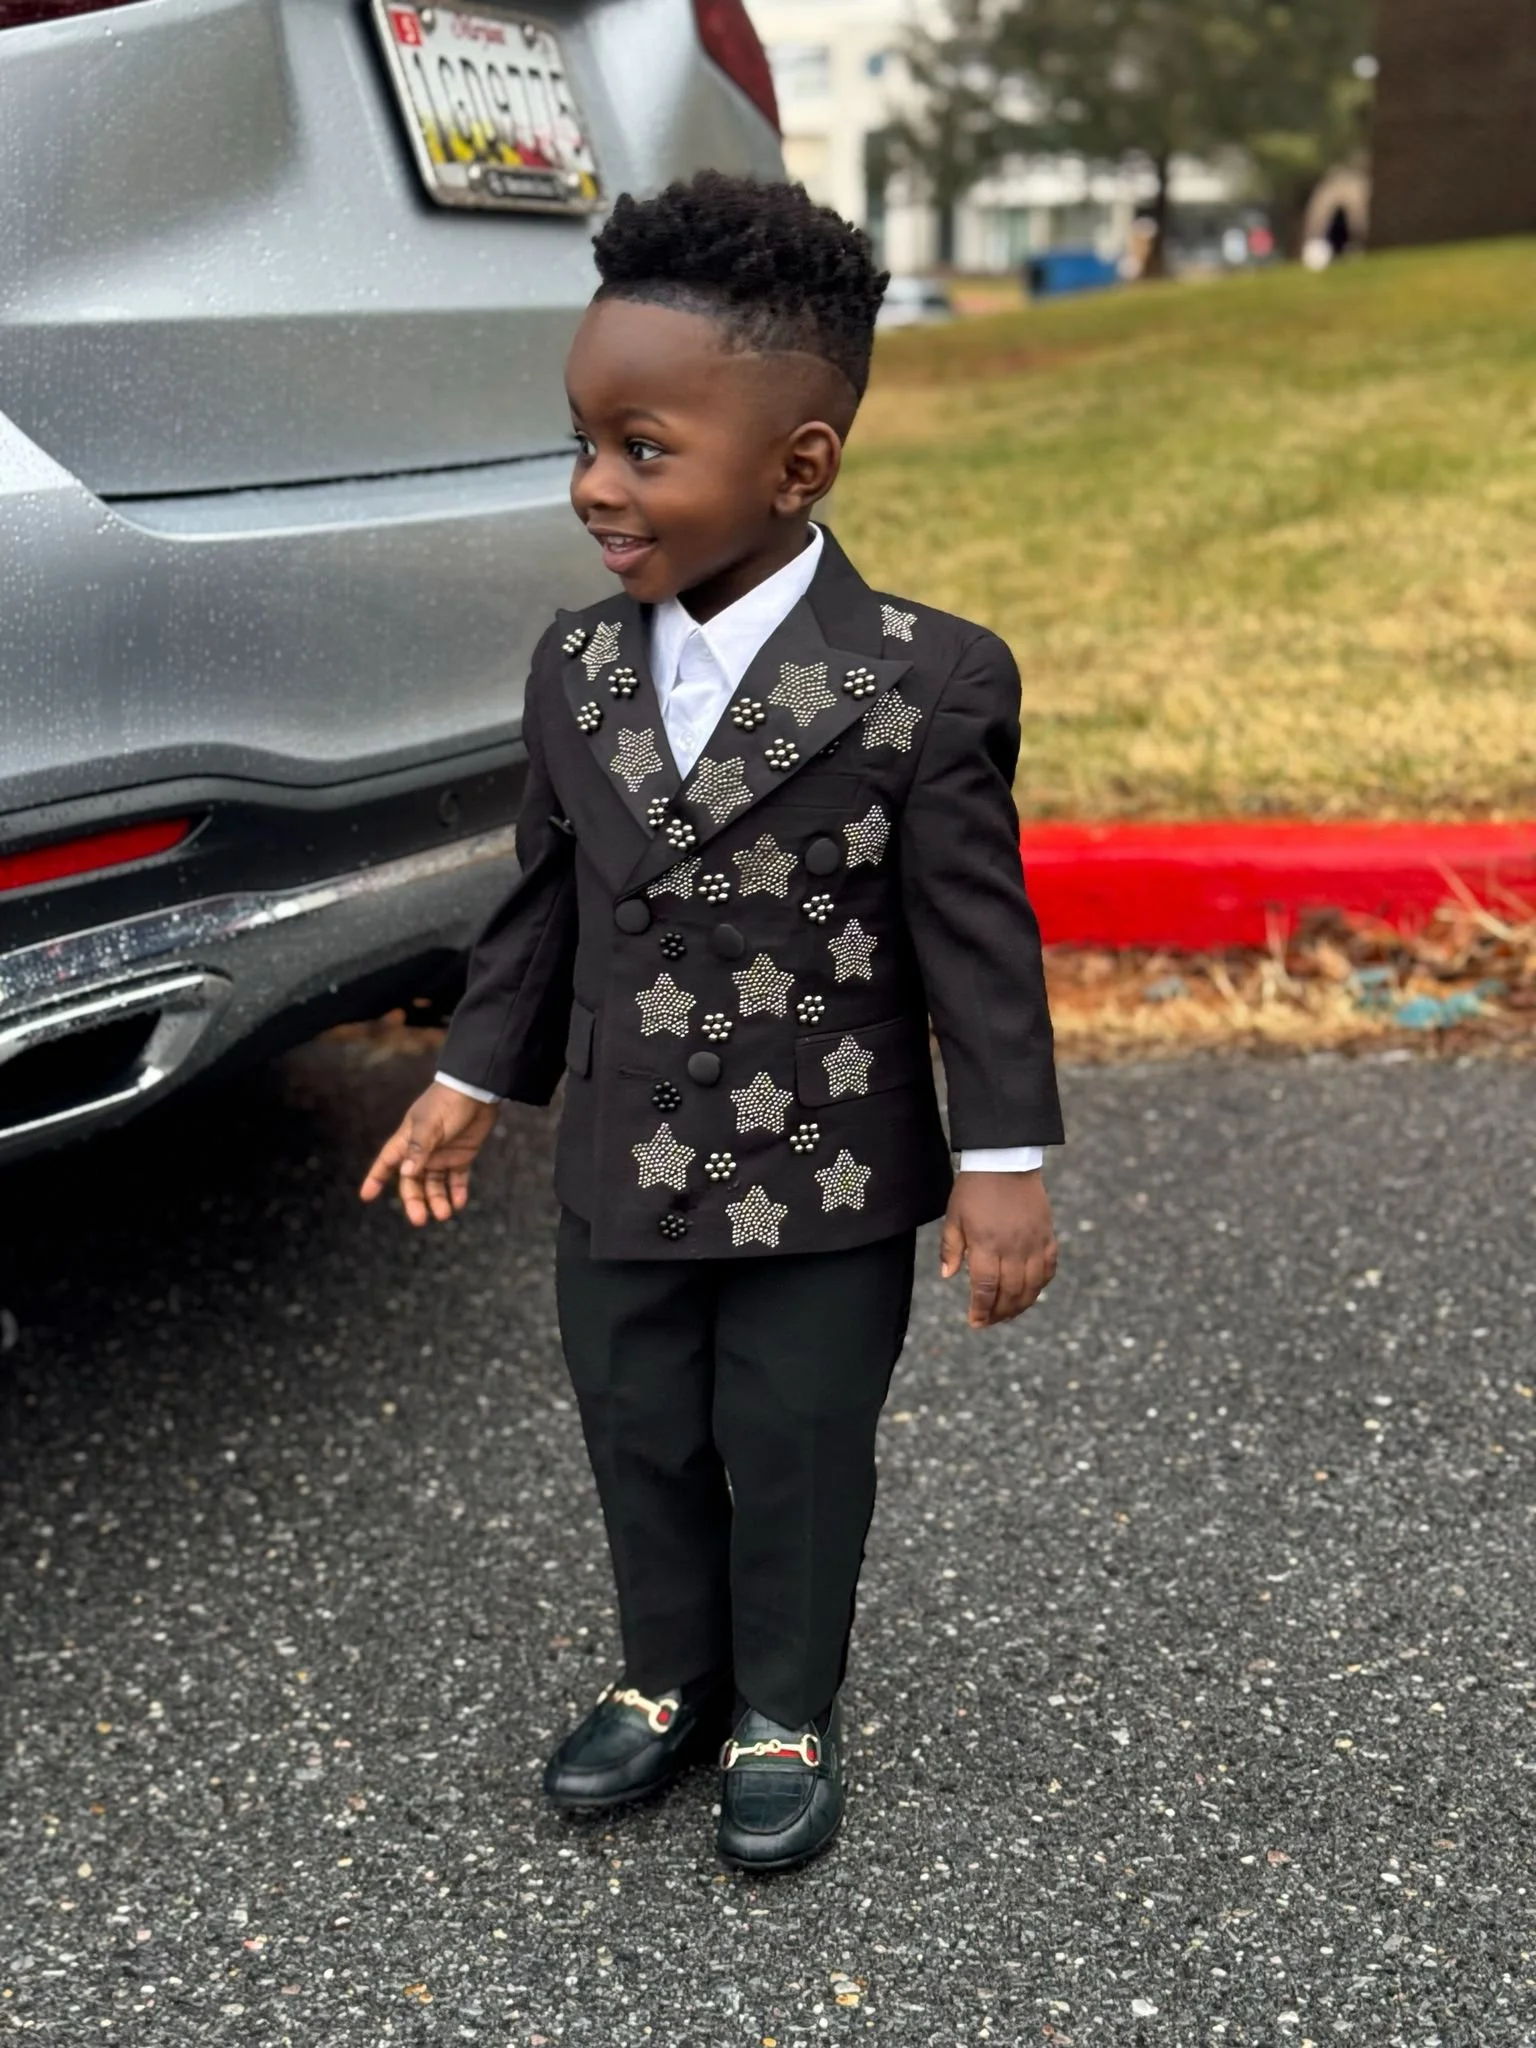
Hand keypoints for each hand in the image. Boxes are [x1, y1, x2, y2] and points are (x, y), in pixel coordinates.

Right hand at [359, 1081, 499, 1225]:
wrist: (477, 1090)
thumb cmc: (448, 1103)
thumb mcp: (430, 1125)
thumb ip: (419, 1149)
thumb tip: (406, 1174)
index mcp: (408, 1140)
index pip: (387, 1162)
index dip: (376, 1178)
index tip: (366, 1196)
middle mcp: (423, 1151)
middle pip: (412, 1181)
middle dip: (415, 1201)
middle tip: (421, 1220)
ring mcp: (442, 1154)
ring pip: (435, 1184)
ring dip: (438, 1199)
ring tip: (445, 1214)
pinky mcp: (462, 1155)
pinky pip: (457, 1179)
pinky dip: (457, 1192)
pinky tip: (459, 1203)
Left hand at [939, 1170, 1057, 1326]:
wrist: (1005, 1160)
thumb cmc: (975, 1188)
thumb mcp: (954, 1216)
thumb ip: (951, 1247)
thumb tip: (948, 1275)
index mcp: (986, 1244)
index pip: (986, 1288)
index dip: (981, 1309)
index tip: (975, 1321)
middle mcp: (1013, 1247)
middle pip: (1010, 1292)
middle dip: (999, 1313)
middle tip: (989, 1321)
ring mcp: (1033, 1242)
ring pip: (1032, 1286)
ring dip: (1021, 1305)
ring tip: (1008, 1314)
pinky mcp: (1047, 1235)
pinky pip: (1049, 1268)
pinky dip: (1041, 1284)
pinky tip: (1031, 1291)